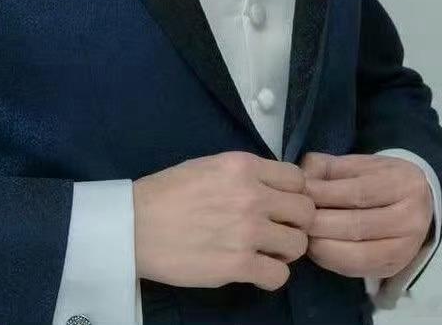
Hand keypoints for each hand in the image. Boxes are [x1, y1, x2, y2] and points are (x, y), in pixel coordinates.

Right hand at [133, 150, 315, 289]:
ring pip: (298, 245)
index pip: (297, 178)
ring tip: (266, 251)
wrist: (135, 225)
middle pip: (306, 211)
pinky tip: (255, 269)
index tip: (281, 204)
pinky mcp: (238, 265)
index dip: (294, 193)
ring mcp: (247, 231)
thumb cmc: (166, 192)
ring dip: (285, 250)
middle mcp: (251, 195)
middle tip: (278, 230)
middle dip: (296, 223)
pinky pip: (280, 276)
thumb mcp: (208, 166)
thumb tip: (270, 188)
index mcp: (243, 166)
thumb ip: (243, 174)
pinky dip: (271, 275)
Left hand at [300, 152, 433, 280]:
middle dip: (320, 222)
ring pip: (359, 253)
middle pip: (358, 225)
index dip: (325, 194)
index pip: (359, 192)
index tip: (299, 193)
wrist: (415, 203)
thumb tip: (301, 179)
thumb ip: (329, 167)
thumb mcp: (359, 163)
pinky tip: (314, 249)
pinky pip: (359, 269)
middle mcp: (412, 218)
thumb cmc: (379, 179)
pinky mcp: (395, 268)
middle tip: (295, 218)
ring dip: (323, 245)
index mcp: (405, 184)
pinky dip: (332, 261)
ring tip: (301, 234)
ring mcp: (407, 248)